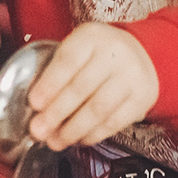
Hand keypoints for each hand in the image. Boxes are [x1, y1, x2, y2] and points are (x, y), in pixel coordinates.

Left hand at [20, 23, 157, 149]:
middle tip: (38, 130)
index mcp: (92, 37)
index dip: (49, 84)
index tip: (34, 104)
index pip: (68, 61)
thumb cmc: (98, 55)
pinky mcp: (143, 97)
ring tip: (55, 141)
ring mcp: (132, 75)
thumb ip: (58, 71)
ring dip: (73, 130)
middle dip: (56, 113)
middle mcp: (115, 53)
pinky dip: (94, 134)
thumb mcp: (78, 49)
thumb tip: (37, 109)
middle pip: (81, 88)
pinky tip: (79, 140)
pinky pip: (114, 121)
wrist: (141, 53)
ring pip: (98, 109)